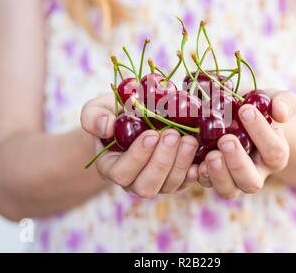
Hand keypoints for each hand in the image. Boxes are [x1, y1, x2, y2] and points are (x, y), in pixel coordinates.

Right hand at [81, 94, 199, 197]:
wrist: (135, 118)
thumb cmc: (114, 113)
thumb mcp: (97, 109)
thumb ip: (93, 117)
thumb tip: (106, 127)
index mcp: (111, 167)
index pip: (121, 172)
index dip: (137, 157)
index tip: (151, 134)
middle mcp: (133, 181)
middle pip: (146, 186)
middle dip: (162, 162)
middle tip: (174, 135)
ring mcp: (156, 182)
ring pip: (169, 186)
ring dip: (181, 163)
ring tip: (190, 139)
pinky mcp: (175, 178)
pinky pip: (186, 183)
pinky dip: (195, 172)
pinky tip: (202, 158)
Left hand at [197, 90, 295, 197]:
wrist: (233, 116)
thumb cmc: (256, 108)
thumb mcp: (272, 99)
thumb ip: (284, 102)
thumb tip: (281, 112)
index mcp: (275, 156)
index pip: (274, 151)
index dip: (261, 132)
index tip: (245, 110)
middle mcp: (255, 173)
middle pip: (251, 182)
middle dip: (238, 162)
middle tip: (225, 140)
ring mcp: (232, 179)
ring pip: (229, 190)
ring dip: (218, 174)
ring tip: (210, 155)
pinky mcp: (211, 177)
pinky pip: (206, 184)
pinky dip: (199, 176)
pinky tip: (193, 165)